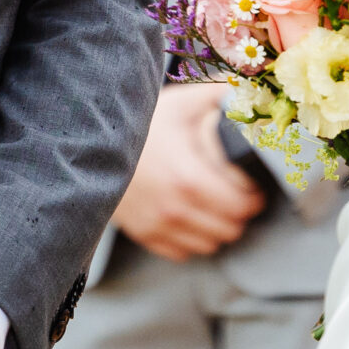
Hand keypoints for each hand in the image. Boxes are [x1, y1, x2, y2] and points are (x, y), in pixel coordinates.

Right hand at [110, 83, 265, 261]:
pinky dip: (191, 238)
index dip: (254, 198)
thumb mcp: (183, 102)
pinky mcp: (143, 234)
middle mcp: (173, 210)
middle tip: (238, 196)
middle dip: (239, 214)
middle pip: (229, 231)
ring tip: (216, 206)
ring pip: (208, 246)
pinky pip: (182, 252)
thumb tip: (257, 95)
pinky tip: (191, 216)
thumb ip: (223, 99)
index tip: (254, 187)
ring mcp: (156, 226)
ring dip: (217, 228)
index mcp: (188, 179)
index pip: (241, 208)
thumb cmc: (142, 122)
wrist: (91, 141)